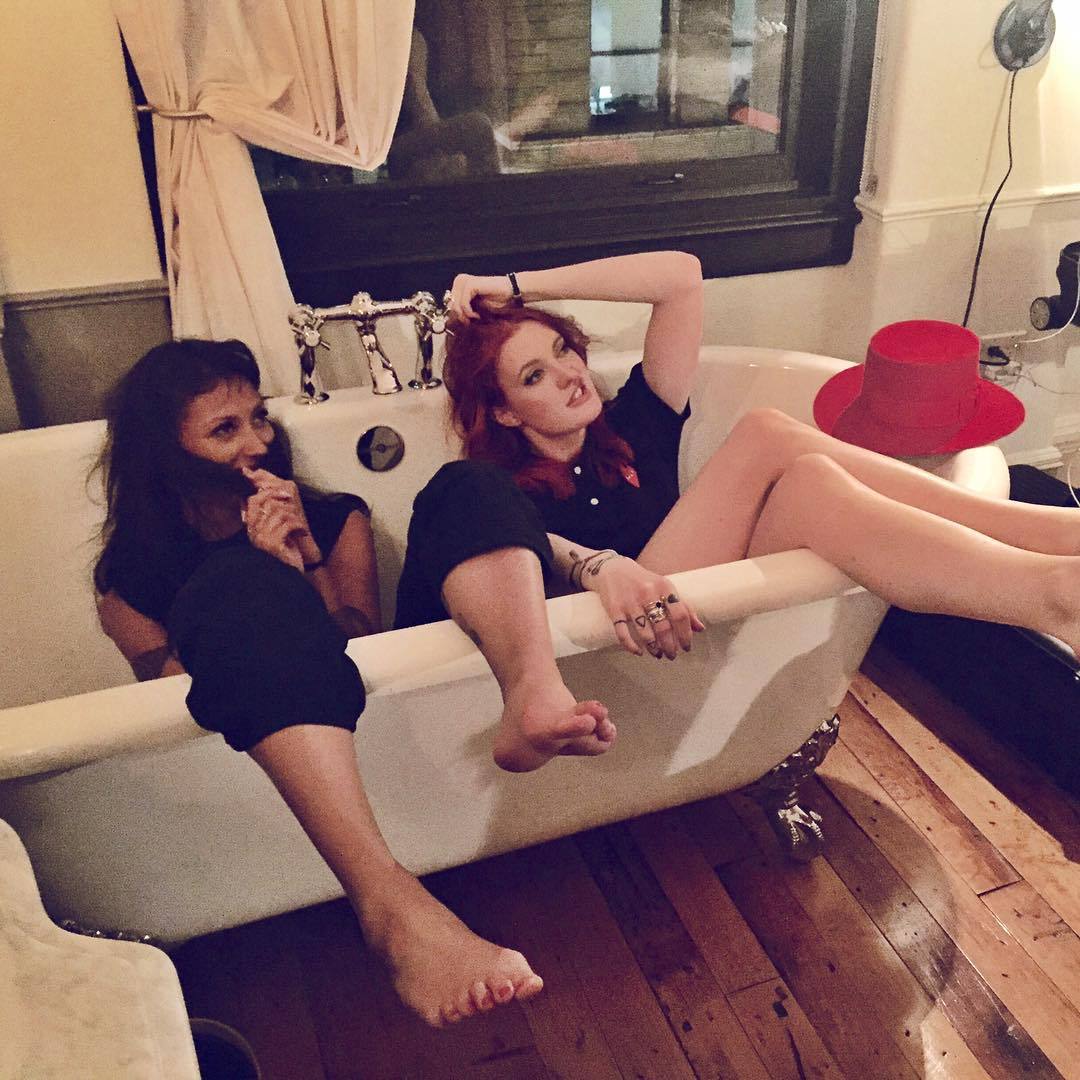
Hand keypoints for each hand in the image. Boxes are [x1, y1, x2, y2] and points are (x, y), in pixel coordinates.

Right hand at [242, 467, 320, 569]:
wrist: (290, 573)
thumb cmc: (286, 549)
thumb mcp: (278, 529)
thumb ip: (273, 511)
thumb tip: (273, 487)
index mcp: (252, 526)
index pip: (253, 500)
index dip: (268, 491)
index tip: (285, 492)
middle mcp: (253, 532)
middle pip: (265, 502)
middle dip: (283, 499)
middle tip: (295, 505)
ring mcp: (262, 538)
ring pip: (279, 512)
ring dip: (294, 516)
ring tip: (299, 525)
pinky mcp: (273, 545)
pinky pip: (287, 524)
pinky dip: (298, 526)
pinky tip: (302, 533)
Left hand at [446, 273, 513, 320]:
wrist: (510, 293)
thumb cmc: (495, 301)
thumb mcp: (474, 307)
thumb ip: (462, 309)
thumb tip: (451, 320)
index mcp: (459, 284)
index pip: (448, 302)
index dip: (456, 315)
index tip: (466, 322)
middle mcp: (460, 280)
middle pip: (450, 304)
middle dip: (460, 316)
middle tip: (470, 322)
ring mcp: (464, 281)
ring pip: (455, 304)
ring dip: (465, 315)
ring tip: (475, 318)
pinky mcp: (471, 284)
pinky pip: (463, 303)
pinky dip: (469, 312)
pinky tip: (477, 315)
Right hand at [582, 555, 704, 658]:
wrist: (613, 569)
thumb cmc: (644, 582)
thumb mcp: (665, 588)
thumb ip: (683, 606)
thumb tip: (700, 629)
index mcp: (664, 586)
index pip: (680, 615)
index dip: (686, 634)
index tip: (686, 647)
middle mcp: (648, 593)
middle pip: (663, 627)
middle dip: (669, 646)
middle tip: (672, 655)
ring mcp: (630, 601)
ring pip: (644, 632)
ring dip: (653, 648)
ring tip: (658, 654)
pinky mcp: (614, 608)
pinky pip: (622, 632)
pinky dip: (631, 646)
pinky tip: (639, 652)